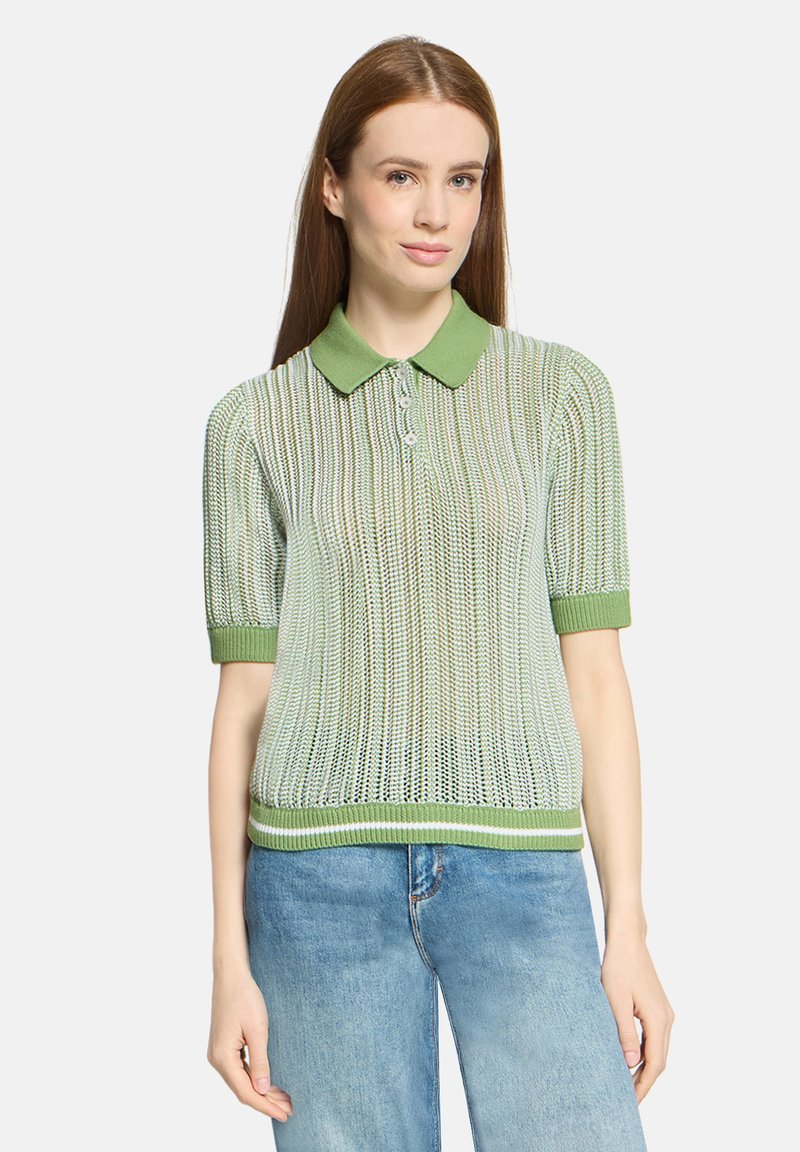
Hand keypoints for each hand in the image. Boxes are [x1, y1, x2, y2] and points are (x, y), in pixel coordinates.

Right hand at [207, 970, 294, 1121]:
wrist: (231, 975)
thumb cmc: (245, 997)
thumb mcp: (258, 1030)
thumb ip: (260, 1061)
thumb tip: (262, 1090)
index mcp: (223, 1058)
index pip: (246, 1092)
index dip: (266, 1106)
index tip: (285, 1114)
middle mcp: (217, 1059)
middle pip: (243, 1090)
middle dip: (266, 1101)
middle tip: (290, 1109)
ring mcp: (219, 1053)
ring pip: (242, 1081)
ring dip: (262, 1091)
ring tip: (284, 1099)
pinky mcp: (224, 1047)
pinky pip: (240, 1070)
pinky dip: (255, 1078)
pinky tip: (269, 1082)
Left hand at [600, 935, 674, 1102]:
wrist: (627, 939)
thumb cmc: (618, 966)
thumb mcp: (616, 1001)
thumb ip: (624, 1033)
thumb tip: (632, 1064)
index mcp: (658, 1020)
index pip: (655, 1064)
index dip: (643, 1085)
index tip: (631, 1102)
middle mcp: (667, 1019)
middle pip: (659, 1060)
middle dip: (645, 1082)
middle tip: (627, 1100)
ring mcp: (664, 1012)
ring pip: (658, 1050)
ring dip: (645, 1068)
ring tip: (627, 1084)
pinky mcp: (657, 1007)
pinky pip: (655, 1038)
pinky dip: (646, 1053)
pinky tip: (631, 1059)